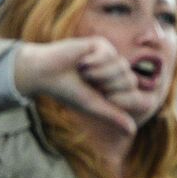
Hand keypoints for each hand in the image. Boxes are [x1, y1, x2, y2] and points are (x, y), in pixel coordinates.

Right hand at [13, 38, 142, 135]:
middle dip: (106, 84)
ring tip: (83, 71)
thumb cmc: (68, 91)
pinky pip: (109, 54)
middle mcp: (117, 69)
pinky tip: (81, 62)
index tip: (96, 94)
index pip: (132, 90)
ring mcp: (110, 55)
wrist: (44, 74)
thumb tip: (133, 132)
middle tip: (87, 81)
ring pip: (122, 66)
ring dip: (99, 73)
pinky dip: (93, 62)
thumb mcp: (92, 105)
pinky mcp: (101, 44)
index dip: (114, 95)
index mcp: (116, 84)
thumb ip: (114, 115)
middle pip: (130, 79)